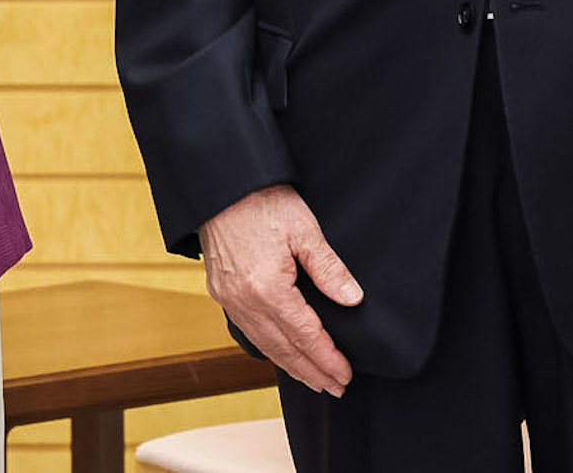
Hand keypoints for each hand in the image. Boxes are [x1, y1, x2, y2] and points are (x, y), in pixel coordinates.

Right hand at [198, 184, 364, 395]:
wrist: (220, 184)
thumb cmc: (261, 200)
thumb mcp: (304, 229)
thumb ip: (329, 268)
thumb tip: (353, 299)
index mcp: (267, 288)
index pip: (304, 335)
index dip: (327, 358)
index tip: (346, 374)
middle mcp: (243, 300)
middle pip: (283, 348)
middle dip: (311, 371)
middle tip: (336, 387)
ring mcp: (228, 297)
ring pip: (263, 344)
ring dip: (290, 365)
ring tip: (313, 379)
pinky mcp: (220, 290)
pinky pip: (247, 330)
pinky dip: (268, 348)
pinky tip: (281, 352)